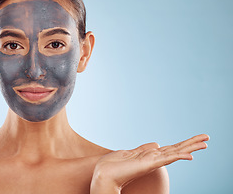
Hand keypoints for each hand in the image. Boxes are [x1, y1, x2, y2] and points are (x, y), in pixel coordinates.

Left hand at [90, 134, 208, 192]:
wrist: (104, 174)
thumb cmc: (114, 165)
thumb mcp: (131, 153)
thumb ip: (144, 149)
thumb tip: (157, 144)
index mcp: (150, 156)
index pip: (171, 149)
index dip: (184, 144)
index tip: (198, 139)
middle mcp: (154, 159)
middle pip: (177, 150)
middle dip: (192, 143)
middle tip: (207, 138)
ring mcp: (153, 162)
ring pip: (175, 153)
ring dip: (190, 148)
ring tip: (205, 143)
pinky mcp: (149, 164)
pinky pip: (166, 160)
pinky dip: (178, 157)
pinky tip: (190, 156)